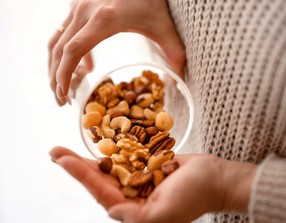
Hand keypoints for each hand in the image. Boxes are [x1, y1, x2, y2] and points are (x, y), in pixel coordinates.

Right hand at [48, 0, 185, 104]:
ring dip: (55, 65)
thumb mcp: (164, 26)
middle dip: (56, 77)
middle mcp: (85, 10)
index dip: (64, 75)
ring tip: (62, 87)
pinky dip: (67, 51)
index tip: (64, 95)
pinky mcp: (79, 3)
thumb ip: (174, 53)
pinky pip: (65, 30)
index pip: (74, 50)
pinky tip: (85, 66)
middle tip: (61, 100)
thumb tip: (179, 81)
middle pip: (60, 48)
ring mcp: (79, 5)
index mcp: (104, 18)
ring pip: (57, 39)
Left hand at [50, 146, 255, 222]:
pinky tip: (96, 144)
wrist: (217, 178)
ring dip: (88, 159)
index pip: (102, 194)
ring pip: (108, 170)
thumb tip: (112, 212)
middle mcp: (135, 199)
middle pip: (100, 182)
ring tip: (65, 149)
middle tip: (55, 151)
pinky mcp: (147, 169)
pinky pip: (124, 160)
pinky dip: (110, 151)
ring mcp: (140, 183)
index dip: (81, 176)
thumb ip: (139, 219)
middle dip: (77, 167)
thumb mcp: (169, 212)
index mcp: (136, 213)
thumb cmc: (196, 194)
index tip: (61, 159)